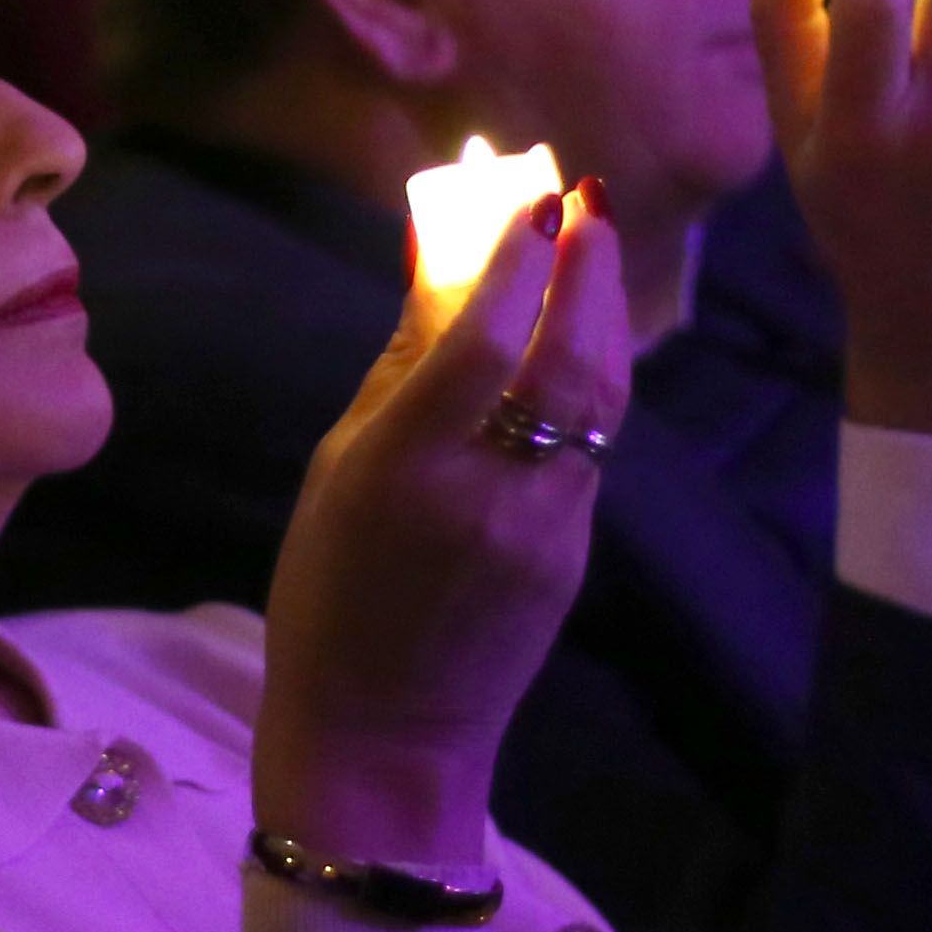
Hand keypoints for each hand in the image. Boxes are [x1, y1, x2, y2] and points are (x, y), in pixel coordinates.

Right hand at [252, 178, 628, 875]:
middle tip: (585, 200)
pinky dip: (589, 381)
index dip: (516, 263)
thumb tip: (437, 258)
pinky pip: (592, 446)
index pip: (484, 344)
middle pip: (566, 361)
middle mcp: (487, 494)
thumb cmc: (330, 591)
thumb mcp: (339, 470)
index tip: (534, 199)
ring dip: (601, 315)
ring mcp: (544, 529)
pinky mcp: (575, 553)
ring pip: (596, 400)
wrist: (385, 731)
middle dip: (584, 271)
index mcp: (407, 471)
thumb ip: (400, 366)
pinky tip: (577, 340)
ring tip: (591, 248)